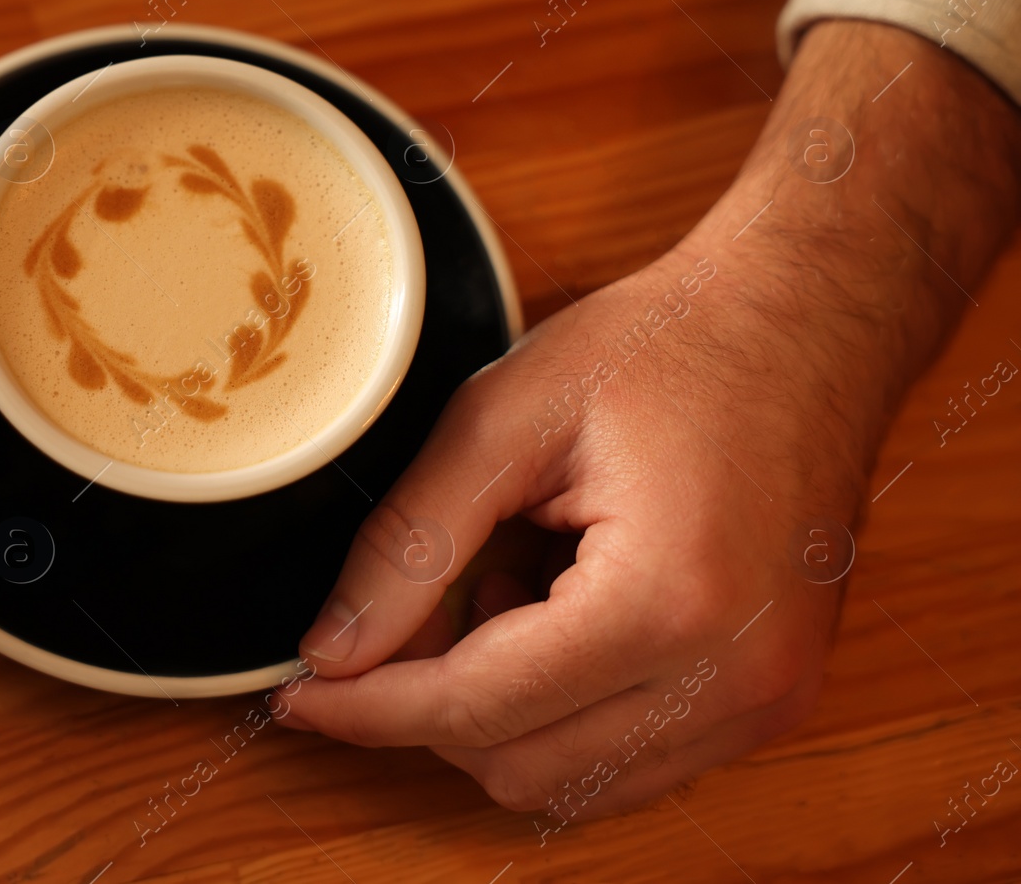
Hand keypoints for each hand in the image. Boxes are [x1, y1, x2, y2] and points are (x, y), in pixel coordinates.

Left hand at [278, 20, 1020, 821]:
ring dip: (500, 709)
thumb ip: (409, 546)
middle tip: (408, 605)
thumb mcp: (505, 420)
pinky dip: (560, 712)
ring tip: (508, 580)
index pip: (477, 708)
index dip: (370, 707)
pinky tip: (556, 611)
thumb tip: (332, 650)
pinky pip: (628, 761)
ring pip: (569, 782)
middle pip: (519, 766)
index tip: (299, 694)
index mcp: (667, 601)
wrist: (804, 322)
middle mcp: (732, 678)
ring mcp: (766, 701)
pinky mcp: (772, 702)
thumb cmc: (669, 346)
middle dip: (431, 704)